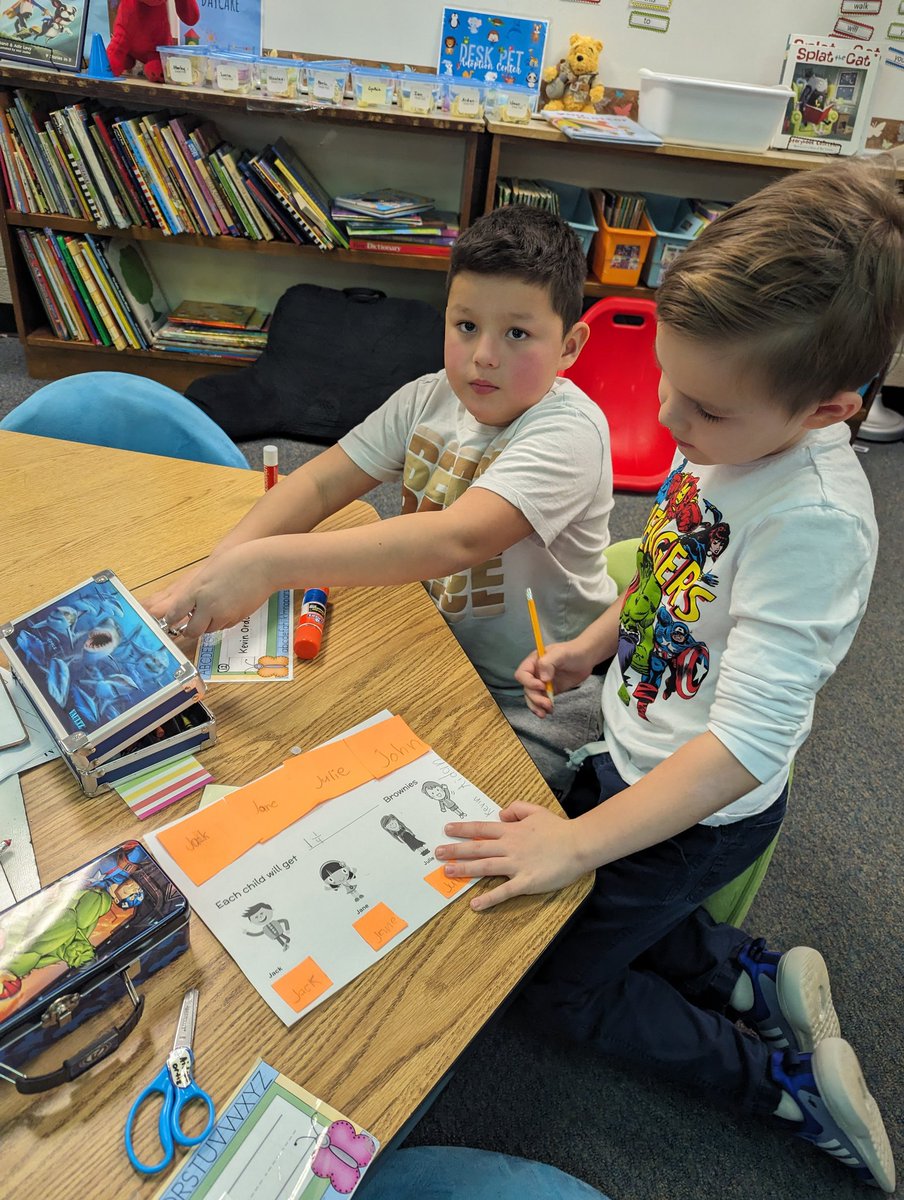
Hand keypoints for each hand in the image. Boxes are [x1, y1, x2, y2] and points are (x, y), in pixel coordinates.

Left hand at [155, 544, 274, 636]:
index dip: (171, 619)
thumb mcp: (210, 571)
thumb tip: (190, 604)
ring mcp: (224, 613)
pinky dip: (223, 621)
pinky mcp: (237, 618)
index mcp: (197, 590)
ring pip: (210, 629)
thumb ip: (197, 588)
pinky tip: (229, 607)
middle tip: (190, 627)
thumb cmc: (238, 561)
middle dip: (190, 630)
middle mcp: (208, 605)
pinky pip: (225, 625)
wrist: (265, 565)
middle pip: (192, 630)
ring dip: (208, 624)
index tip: (170, 621)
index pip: (175, 612)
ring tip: (214, 610)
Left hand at [435, 801, 583, 911]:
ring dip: (464, 869)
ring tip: (447, 871)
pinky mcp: (526, 882)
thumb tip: (500, 813)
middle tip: (437, 853)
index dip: (463, 829)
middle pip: (477, 848)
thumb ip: (517, 808)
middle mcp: (509, 847)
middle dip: (455, 850)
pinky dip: (489, 899)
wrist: (578, 844)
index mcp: (512, 831)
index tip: (447, 829)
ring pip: (485, 867)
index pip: (482, 829)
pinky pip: (504, 891)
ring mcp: (516, 865)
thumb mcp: (536, 810)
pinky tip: (475, 905)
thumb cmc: (559, 829)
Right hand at [515, 639, 596, 717]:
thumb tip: (543, 679)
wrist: (586, 658)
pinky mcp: (550, 691)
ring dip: (537, 706)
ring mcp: (542, 683)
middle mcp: (535, 673)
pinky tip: (549, 711)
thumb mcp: (560, 653)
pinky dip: (543, 708)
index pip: (522, 674)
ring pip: (532, 697)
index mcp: (533, 662)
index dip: (529, 682)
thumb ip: (548, 663)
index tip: (542, 686)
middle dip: (535, 698)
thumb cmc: (572, 651)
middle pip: (527, 689)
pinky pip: (542, 701)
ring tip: (546, 712)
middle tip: (547, 703)